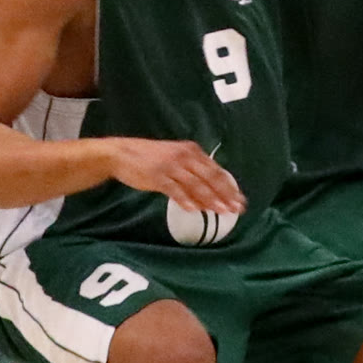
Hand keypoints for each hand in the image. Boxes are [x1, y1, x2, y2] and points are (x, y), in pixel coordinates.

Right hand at [102, 138, 244, 212]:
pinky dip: (185, 199)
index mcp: (192, 151)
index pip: (216, 171)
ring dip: (210, 199)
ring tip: (221, 211)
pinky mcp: (157, 176)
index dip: (230, 187)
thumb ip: (194, 172)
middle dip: (225, 194)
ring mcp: (171, 166)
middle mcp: (185, 156)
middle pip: (210, 177)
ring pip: (195, 184)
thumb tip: (211, 194)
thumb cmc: (151, 158)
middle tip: (236, 209)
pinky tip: (194, 209)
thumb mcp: (176, 158)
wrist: (122, 153)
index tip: (240, 200)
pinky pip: (174, 189)